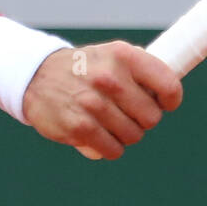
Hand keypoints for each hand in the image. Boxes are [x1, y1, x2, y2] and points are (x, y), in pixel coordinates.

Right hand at [21, 42, 182, 158]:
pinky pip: (113, 150)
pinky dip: (110, 147)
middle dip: (142, 119)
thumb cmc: (84, 69)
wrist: (36, 76)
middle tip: (126, 112)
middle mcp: (110, 77)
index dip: (170, 99)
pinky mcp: (80, 127)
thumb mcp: (112, 56)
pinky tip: (99, 135)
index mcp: (123, 56)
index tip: (164, 103)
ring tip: (109, 121)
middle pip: (151, 117)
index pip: (168, 85)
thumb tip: (170, 93)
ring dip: (125, 134)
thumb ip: (142, 70)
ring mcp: (94, 103)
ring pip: (133, 136)